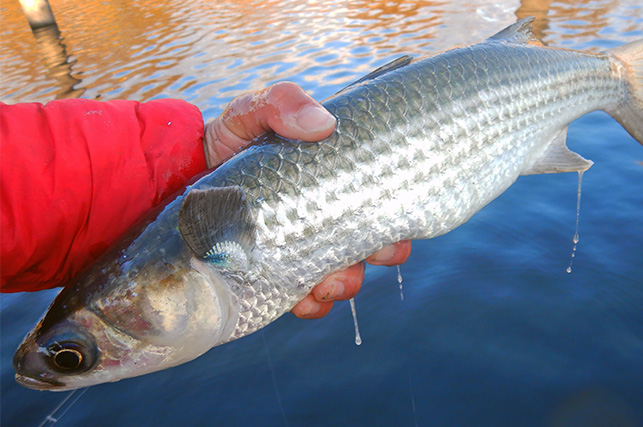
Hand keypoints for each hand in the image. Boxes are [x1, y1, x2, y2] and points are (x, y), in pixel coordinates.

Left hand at [204, 82, 411, 318]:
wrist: (174, 182)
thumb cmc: (223, 145)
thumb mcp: (250, 113)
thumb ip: (282, 102)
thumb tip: (324, 124)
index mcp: (329, 182)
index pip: (378, 200)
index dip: (396, 217)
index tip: (393, 225)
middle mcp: (321, 219)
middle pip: (373, 244)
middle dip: (380, 253)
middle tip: (367, 251)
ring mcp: (300, 252)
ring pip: (344, 277)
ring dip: (345, 282)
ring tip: (324, 280)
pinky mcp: (275, 279)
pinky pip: (308, 302)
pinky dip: (312, 304)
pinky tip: (301, 298)